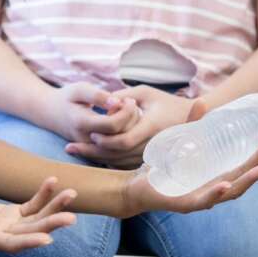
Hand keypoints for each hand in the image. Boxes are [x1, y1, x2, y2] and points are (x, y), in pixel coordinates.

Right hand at [0, 177, 76, 252]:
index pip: (10, 245)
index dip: (28, 242)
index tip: (47, 240)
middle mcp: (1, 236)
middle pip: (30, 232)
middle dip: (50, 225)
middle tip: (71, 217)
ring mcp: (8, 226)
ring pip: (36, 218)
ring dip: (54, 207)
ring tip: (72, 194)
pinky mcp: (10, 215)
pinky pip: (31, 205)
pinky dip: (43, 195)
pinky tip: (53, 181)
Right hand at [48, 83, 141, 143]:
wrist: (51, 114)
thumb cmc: (68, 98)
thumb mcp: (79, 89)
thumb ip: (98, 95)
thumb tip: (117, 102)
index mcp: (81, 123)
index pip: (113, 124)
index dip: (125, 112)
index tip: (128, 100)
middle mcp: (86, 141)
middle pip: (120, 136)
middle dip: (131, 119)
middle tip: (131, 104)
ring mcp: (90, 149)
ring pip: (120, 145)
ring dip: (130, 127)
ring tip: (128, 111)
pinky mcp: (95, 153)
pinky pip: (117, 149)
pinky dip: (125, 135)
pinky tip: (124, 120)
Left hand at [66, 86, 195, 167]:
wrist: (186, 120)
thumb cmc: (165, 102)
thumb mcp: (146, 92)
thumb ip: (124, 96)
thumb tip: (103, 101)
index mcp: (151, 126)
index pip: (123, 141)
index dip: (105, 140)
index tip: (91, 133)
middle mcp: (151, 144)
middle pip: (116, 155)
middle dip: (92, 152)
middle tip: (70, 147)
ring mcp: (149, 155)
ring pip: (118, 162)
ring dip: (96, 157)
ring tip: (75, 150)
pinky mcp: (147, 160)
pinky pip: (123, 164)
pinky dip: (106, 160)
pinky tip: (90, 154)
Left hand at [118, 137, 257, 217]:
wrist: (135, 187)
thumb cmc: (163, 168)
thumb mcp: (180, 144)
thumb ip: (192, 125)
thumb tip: (203, 101)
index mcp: (216, 176)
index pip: (245, 166)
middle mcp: (213, 190)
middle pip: (244, 178)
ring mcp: (201, 199)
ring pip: (231, 192)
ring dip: (249, 180)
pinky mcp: (184, 204)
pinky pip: (203, 200)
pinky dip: (215, 193)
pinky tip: (225, 185)